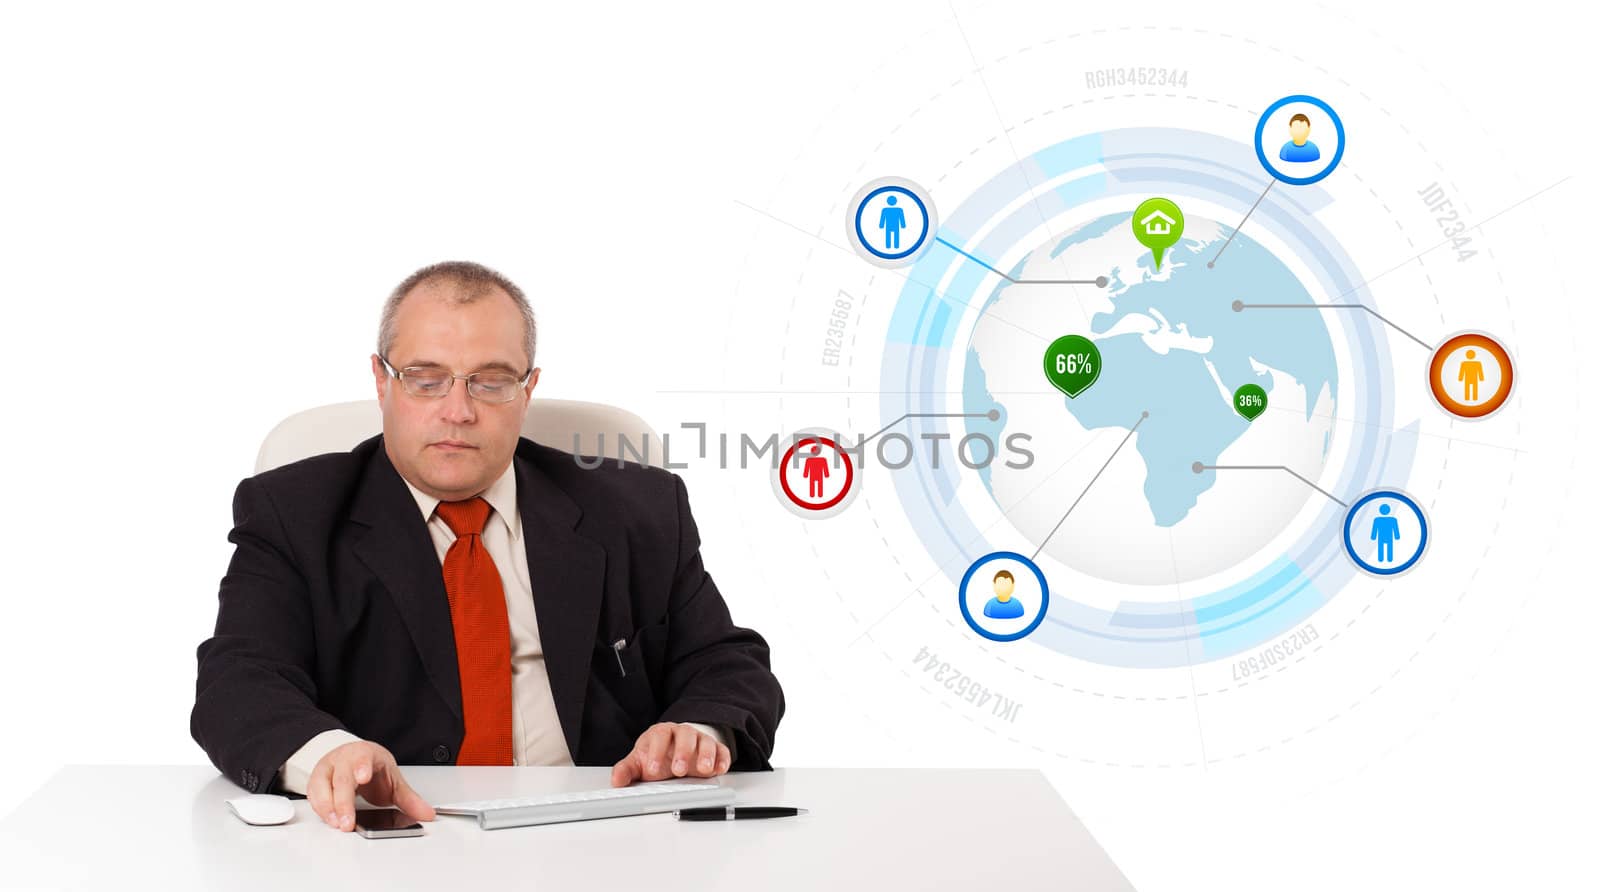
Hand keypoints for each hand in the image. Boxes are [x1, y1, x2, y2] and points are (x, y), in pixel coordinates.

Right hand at [307, 740, 435, 831]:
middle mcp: (342, 759)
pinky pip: (314, 797)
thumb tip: (427, 814)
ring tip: (338, 824)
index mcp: (364, 754)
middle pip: (340, 779)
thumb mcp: (392, 779)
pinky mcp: (316, 783)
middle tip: (348, 822)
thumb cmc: (372, 767)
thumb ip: (409, 799)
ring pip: (321, 787)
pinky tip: (330, 820)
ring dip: (328, 808)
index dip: (361, 767)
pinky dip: (321, 810)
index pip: (361, 757)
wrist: (353, 758)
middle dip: (343, 802)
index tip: (363, 777)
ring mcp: (326, 770)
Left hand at [610, 722, 730, 786]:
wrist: (676, 748)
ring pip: (705, 742)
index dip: (656, 752)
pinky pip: (721, 751)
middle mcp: (682, 733)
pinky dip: (722, 759)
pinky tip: (720, 769)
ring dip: (705, 755)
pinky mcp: (715, 749)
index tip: (652, 770)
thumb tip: (617, 781)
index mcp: (662, 733)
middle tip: (678, 770)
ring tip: (703, 770)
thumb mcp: (640, 761)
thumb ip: (627, 770)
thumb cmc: (658, 754)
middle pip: (685, 736)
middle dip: (683, 752)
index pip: (660, 736)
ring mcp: (700, 740)